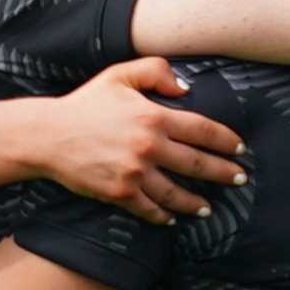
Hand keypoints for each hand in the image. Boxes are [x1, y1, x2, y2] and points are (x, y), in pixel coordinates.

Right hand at [39, 57, 248, 225]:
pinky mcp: (119, 193)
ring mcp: (134, 173)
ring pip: (176, 192)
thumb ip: (156, 72)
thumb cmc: (86, 103)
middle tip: (241, 179)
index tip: (241, 148)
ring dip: (197, 202)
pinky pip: (148, 208)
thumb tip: (186, 88)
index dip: (226, 140)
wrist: (48, 135)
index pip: (203, 130)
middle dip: (224, 173)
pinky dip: (163, 215)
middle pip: (197, 164)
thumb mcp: (120, 75)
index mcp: (153, 116)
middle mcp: (148, 146)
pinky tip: (173, 218)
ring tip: (209, 207)